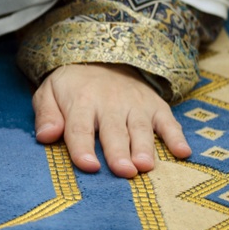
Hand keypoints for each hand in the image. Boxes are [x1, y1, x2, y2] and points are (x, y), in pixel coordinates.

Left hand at [32, 64, 191, 177]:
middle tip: (123, 171)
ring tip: (145, 166)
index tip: (88, 166)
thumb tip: (45, 136)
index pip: (80, 128)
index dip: (83, 148)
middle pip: (114, 131)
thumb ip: (46, 115)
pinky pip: (169, 121)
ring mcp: (136, 105)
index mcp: (81, 101)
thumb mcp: (49, 93)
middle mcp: (110, 103)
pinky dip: (177, 136)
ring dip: (144, 147)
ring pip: (141, 128)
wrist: (101, 58)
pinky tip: (183, 153)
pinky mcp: (155, 106)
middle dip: (119, 152)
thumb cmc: (71, 87)